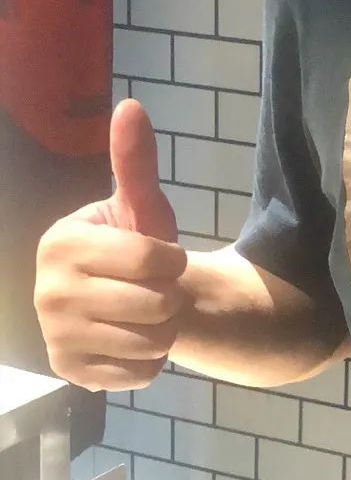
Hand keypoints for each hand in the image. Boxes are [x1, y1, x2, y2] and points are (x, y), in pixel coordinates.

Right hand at [35, 100, 188, 392]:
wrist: (128, 300)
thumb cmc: (134, 248)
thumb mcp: (138, 205)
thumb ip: (135, 162)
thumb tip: (131, 106)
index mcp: (61, 243)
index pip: (151, 260)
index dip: (173, 261)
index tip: (163, 258)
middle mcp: (48, 292)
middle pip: (155, 304)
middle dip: (171, 298)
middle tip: (156, 291)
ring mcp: (56, 336)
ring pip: (152, 342)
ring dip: (165, 331)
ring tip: (147, 315)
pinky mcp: (70, 372)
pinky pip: (140, 374)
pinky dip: (149, 363)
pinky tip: (132, 342)